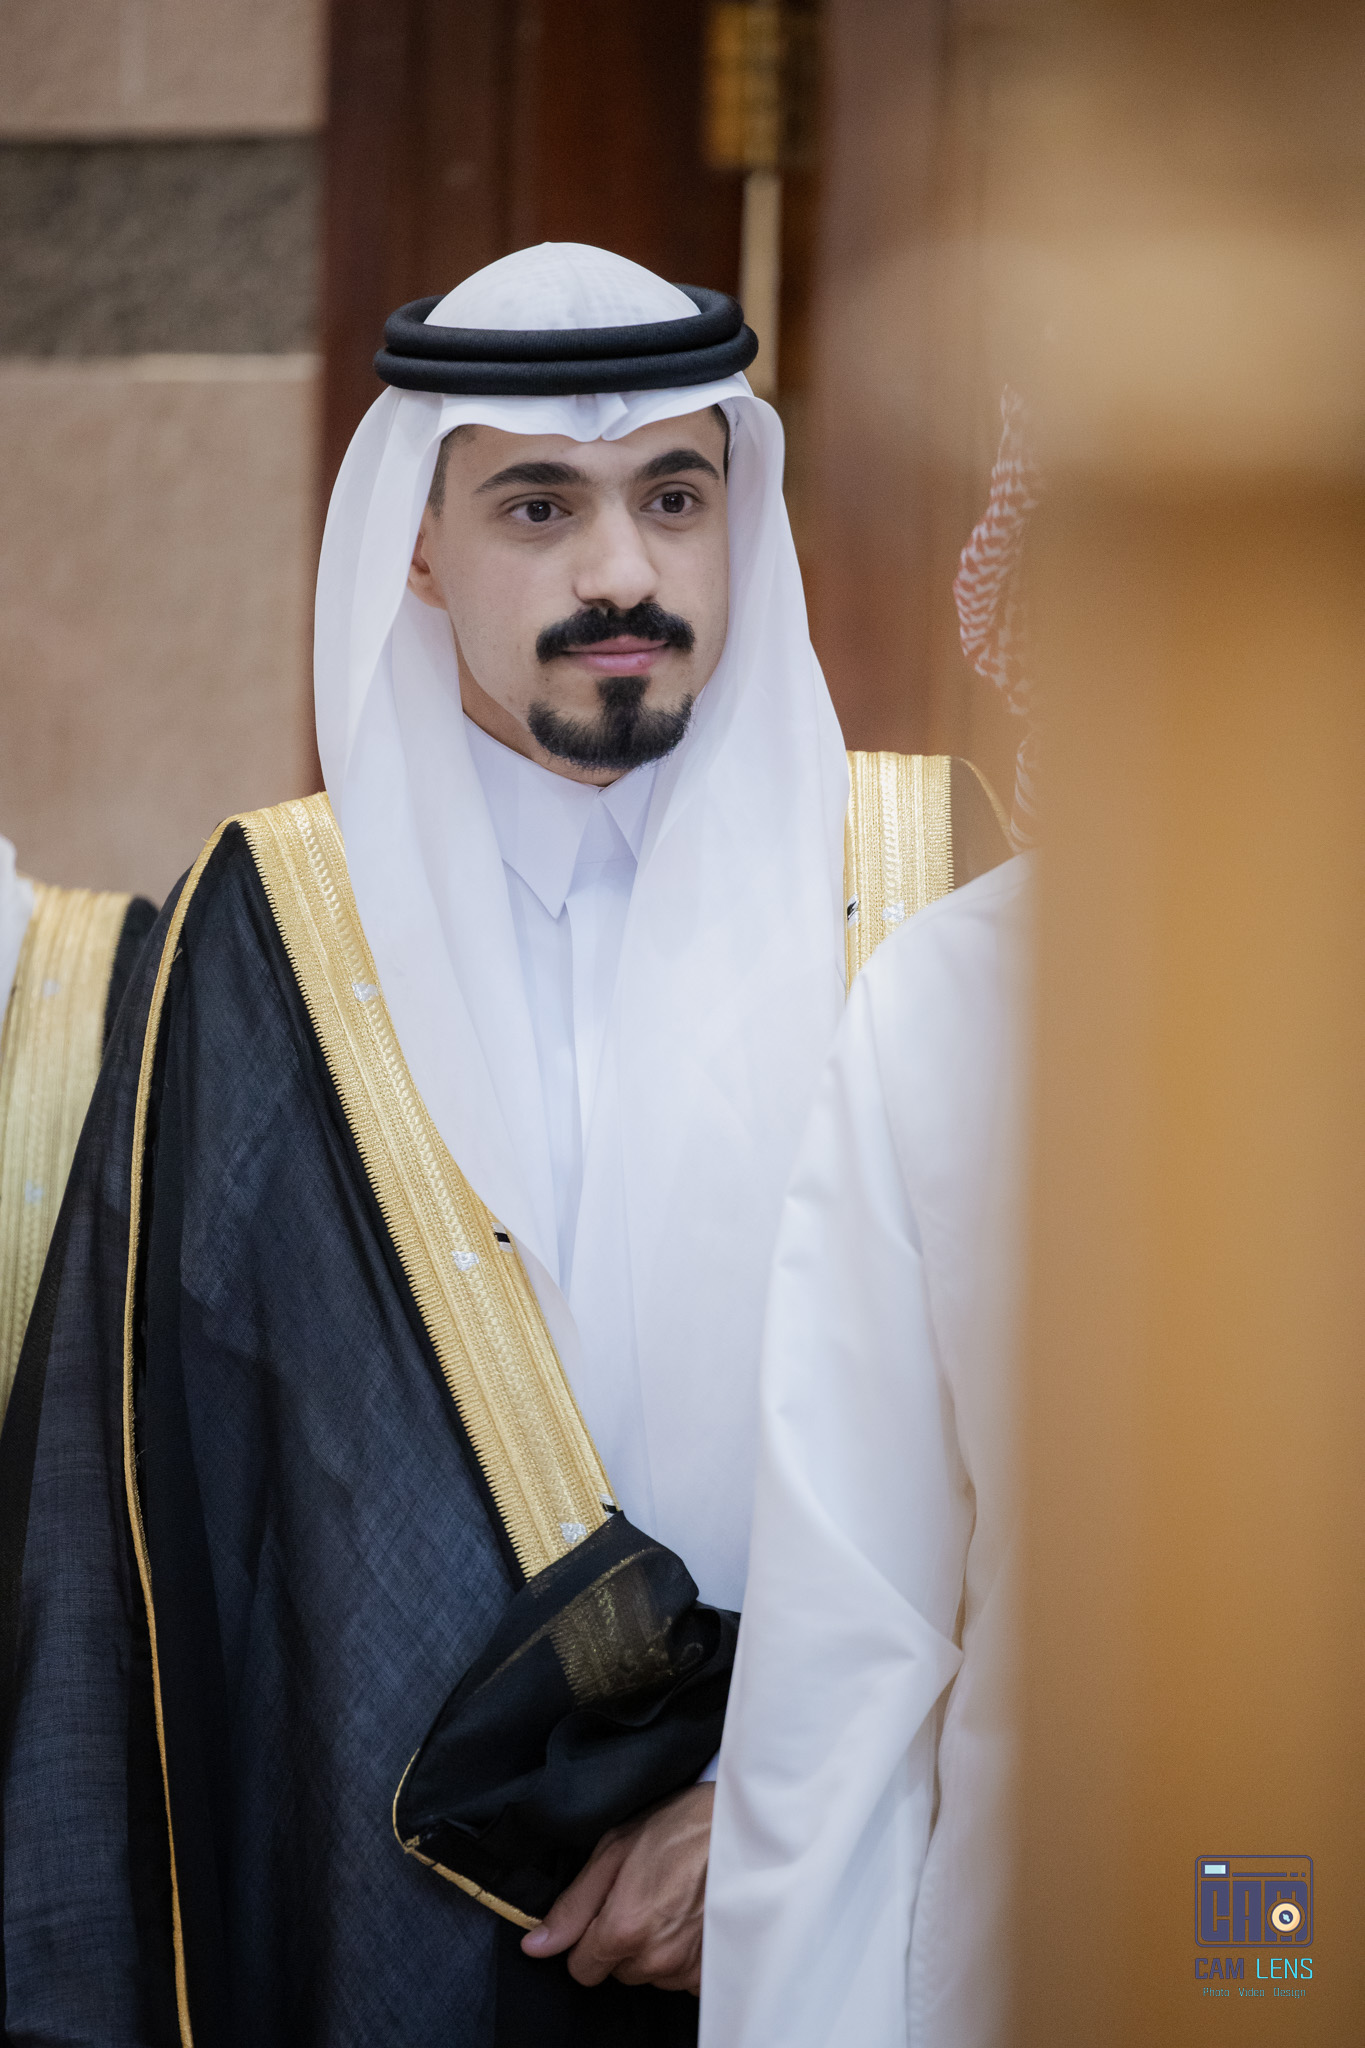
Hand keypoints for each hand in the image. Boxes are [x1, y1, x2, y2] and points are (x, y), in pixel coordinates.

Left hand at [520, 1783, 713, 1994]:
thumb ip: (573, 1905)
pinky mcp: (713, 1971)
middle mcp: (655, 1958)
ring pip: (650, 1974)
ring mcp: (687, 1969)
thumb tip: (535, 1946)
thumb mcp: (615, 1850)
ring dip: (654, 1948)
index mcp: (623, 1929)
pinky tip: (692, 1919)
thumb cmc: (680, 1827)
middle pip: (617, 1971)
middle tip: (644, 1894)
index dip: (587, 1938)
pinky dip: (683, 1955)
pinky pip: (682, 1978)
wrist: (744, 1827)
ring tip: (672, 1901)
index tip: (606, 1909)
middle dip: (622, 1940)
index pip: (581, 1969)